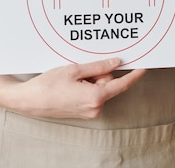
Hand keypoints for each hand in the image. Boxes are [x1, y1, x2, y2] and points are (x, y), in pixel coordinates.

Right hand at [10, 58, 146, 118]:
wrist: (29, 101)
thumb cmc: (48, 85)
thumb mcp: (74, 70)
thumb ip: (98, 66)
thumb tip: (116, 63)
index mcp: (95, 97)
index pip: (121, 84)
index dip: (134, 75)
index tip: (144, 67)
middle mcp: (95, 108)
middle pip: (108, 83)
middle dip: (98, 73)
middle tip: (80, 70)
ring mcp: (89, 112)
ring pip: (100, 88)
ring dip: (90, 80)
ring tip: (71, 79)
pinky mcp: (84, 112)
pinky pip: (92, 94)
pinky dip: (86, 86)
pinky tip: (71, 85)